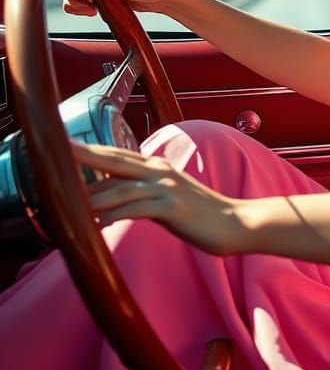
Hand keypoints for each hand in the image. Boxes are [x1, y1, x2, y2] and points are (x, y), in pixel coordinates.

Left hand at [73, 141, 243, 255]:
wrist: (236, 222)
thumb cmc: (201, 214)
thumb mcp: (169, 197)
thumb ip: (143, 192)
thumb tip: (112, 199)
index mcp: (157, 168)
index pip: (116, 154)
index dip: (89, 149)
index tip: (62, 145)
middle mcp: (159, 172)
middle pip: (113, 160)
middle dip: (82, 155)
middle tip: (53, 151)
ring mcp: (166, 188)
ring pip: (118, 188)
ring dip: (89, 198)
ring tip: (62, 206)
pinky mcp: (171, 207)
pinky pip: (133, 209)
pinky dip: (111, 216)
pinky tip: (95, 224)